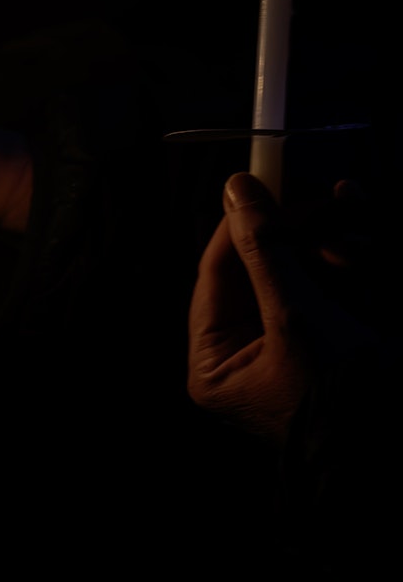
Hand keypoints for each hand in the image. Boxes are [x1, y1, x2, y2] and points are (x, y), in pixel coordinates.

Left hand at [187, 172, 378, 442]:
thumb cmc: (340, 398)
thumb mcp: (296, 317)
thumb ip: (267, 251)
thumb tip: (238, 190)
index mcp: (215, 364)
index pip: (215, 276)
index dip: (240, 226)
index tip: (260, 182)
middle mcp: (245, 357)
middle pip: (261, 270)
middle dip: (297, 234)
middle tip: (321, 197)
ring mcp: (293, 350)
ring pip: (302, 274)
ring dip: (329, 244)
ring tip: (354, 228)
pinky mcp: (338, 343)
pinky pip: (334, 292)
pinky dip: (350, 265)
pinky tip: (367, 239)